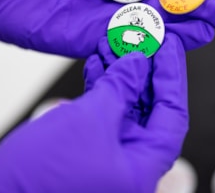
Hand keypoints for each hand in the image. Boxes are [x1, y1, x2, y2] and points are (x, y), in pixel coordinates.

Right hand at [0, 33, 187, 192]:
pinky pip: (105, 112)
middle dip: (145, 71)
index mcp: (143, 167)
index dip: (172, 77)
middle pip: (150, 108)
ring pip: (126, 106)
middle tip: (144, 40)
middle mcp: (131, 163)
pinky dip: (102, 87)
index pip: (172, 114)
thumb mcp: (91, 119)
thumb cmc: (41, 173)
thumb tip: (139, 64)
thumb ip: (121, 89)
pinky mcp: (90, 148)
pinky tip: (98, 64)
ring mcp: (110, 156)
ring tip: (115, 44)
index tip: (169, 47)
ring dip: (120, 74)